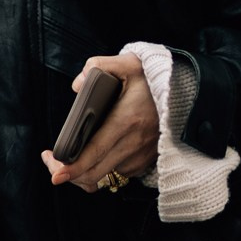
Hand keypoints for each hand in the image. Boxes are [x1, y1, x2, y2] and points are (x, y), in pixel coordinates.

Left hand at [41, 51, 158, 192]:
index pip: (94, 152)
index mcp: (126, 121)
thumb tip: (78, 84)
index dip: (73, 167)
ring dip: (84, 172)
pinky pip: (117, 174)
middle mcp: (133, 145)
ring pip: (104, 177)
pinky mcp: (144, 163)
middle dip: (70, 175)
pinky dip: (102, 169)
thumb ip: (99, 65)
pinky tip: (95, 155)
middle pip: (94, 174)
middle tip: (54, 163)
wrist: (187, 95)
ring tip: (71, 157)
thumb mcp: (129, 63)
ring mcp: (140, 157)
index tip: (55, 173)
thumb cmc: (154, 80)